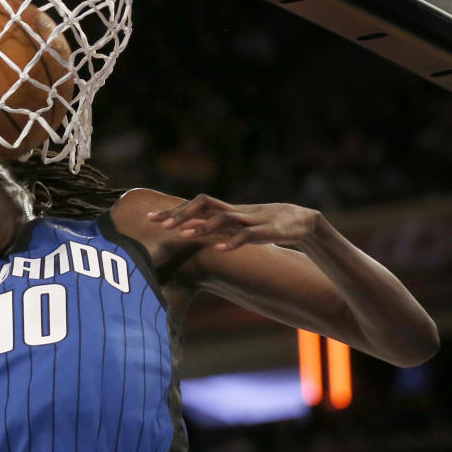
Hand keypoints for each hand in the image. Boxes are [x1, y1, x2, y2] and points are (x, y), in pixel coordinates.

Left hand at [147, 194, 320, 251]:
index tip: (150, 219)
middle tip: (163, 226)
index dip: (173, 211)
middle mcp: (233, 211)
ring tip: (185, 235)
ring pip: (223, 217)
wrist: (301, 221)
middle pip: (203, 203)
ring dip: (203, 226)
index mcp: (224, 210)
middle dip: (182, 213)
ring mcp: (249, 219)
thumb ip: (210, 225)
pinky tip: (219, 248)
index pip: (193, 206)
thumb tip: (185, 227)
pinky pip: (247, 234)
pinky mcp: (266, 230)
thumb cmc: (262, 224)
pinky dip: (233, 240)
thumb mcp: (233, 225)